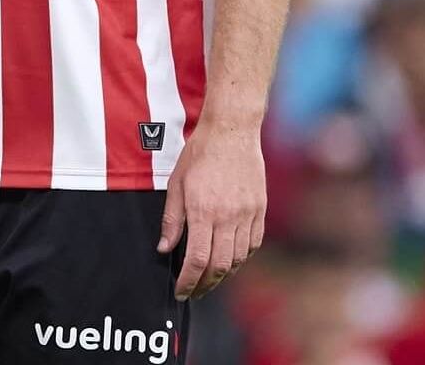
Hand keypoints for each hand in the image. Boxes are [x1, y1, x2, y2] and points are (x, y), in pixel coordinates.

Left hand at [157, 120, 265, 300]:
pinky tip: (229, 259)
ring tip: (209, 279)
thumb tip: (165, 248)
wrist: (232, 133)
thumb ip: (171, 220)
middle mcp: (228, 217)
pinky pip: (253, 245)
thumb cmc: (200, 155)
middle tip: (194, 291)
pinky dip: (240, 258)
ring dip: (223, 275)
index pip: (197, 260)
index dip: (188, 281)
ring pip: (238, 259)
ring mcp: (247, 214)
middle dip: (205, 285)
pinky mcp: (260, 211)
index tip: (181, 291)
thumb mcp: (176, 184)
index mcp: (203, 211)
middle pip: (220, 266)